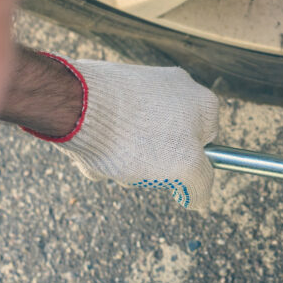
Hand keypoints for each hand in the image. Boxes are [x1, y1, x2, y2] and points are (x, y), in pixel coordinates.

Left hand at [19, 55, 218, 208]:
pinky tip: (92, 148)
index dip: (187, 165)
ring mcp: (142, 85)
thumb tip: (198, 197)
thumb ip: (200, 184)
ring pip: (138, 139)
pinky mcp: (112, 88)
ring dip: (122, 158)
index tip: (170, 174)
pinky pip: (114, 127)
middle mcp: (176, 87)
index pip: (206, 145)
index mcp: (203, 103)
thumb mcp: (183, 169)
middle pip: (169, 144)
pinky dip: (104, 143)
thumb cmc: (133, 135)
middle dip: (148, 164)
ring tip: (107, 157)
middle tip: (133, 168)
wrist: (77, 104)